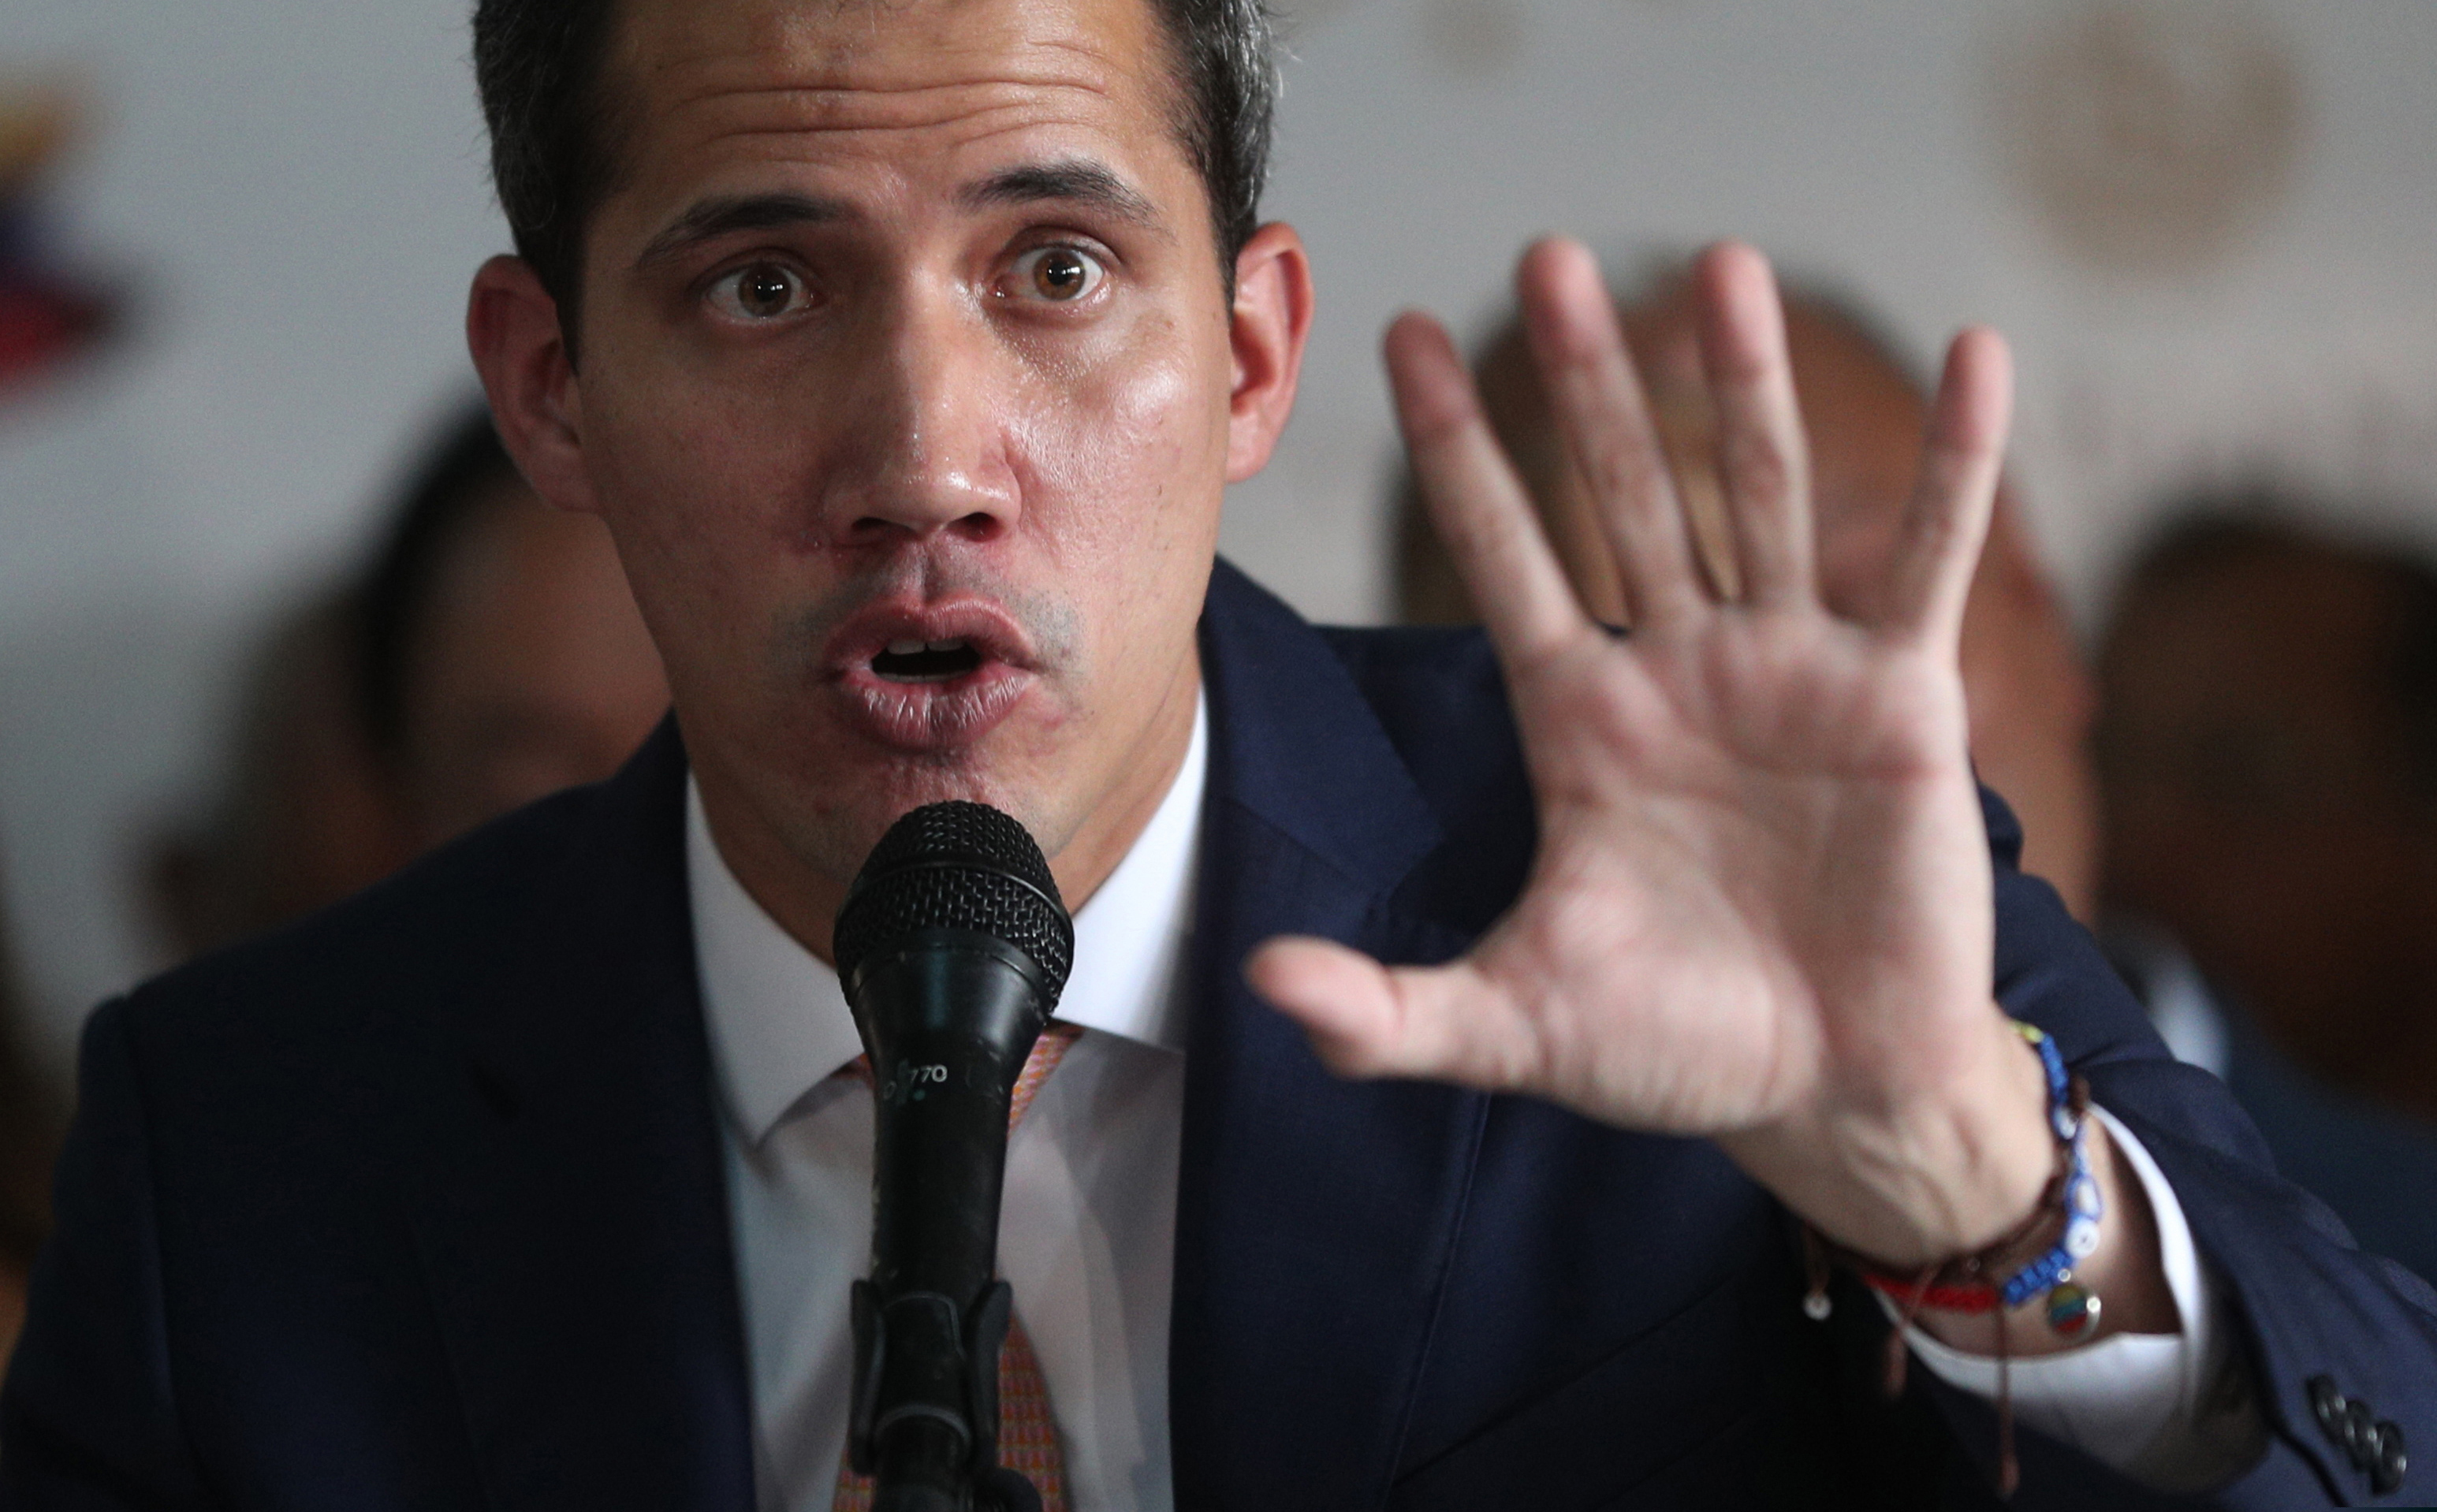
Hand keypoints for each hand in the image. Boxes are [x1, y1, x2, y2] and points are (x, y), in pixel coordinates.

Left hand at [1250, 239, 2054, 1266]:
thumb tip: (1262, 985)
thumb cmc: (1675, 1049)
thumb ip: (1391, 1009)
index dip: (1460, 452)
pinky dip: (1957, 464)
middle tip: (1549, 260)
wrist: (1828, 1093)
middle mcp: (1678, 669)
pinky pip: (1930, 561)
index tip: (1405, 339)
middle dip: (1587, 382)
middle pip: (1625, 494)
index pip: (1508, 556)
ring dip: (1744, 385)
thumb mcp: (1517, 1023)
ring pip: (1761, 498)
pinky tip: (1975, 356)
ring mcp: (1790, 670)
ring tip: (1719, 266)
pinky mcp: (1901, 698)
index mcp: (1579, 721)